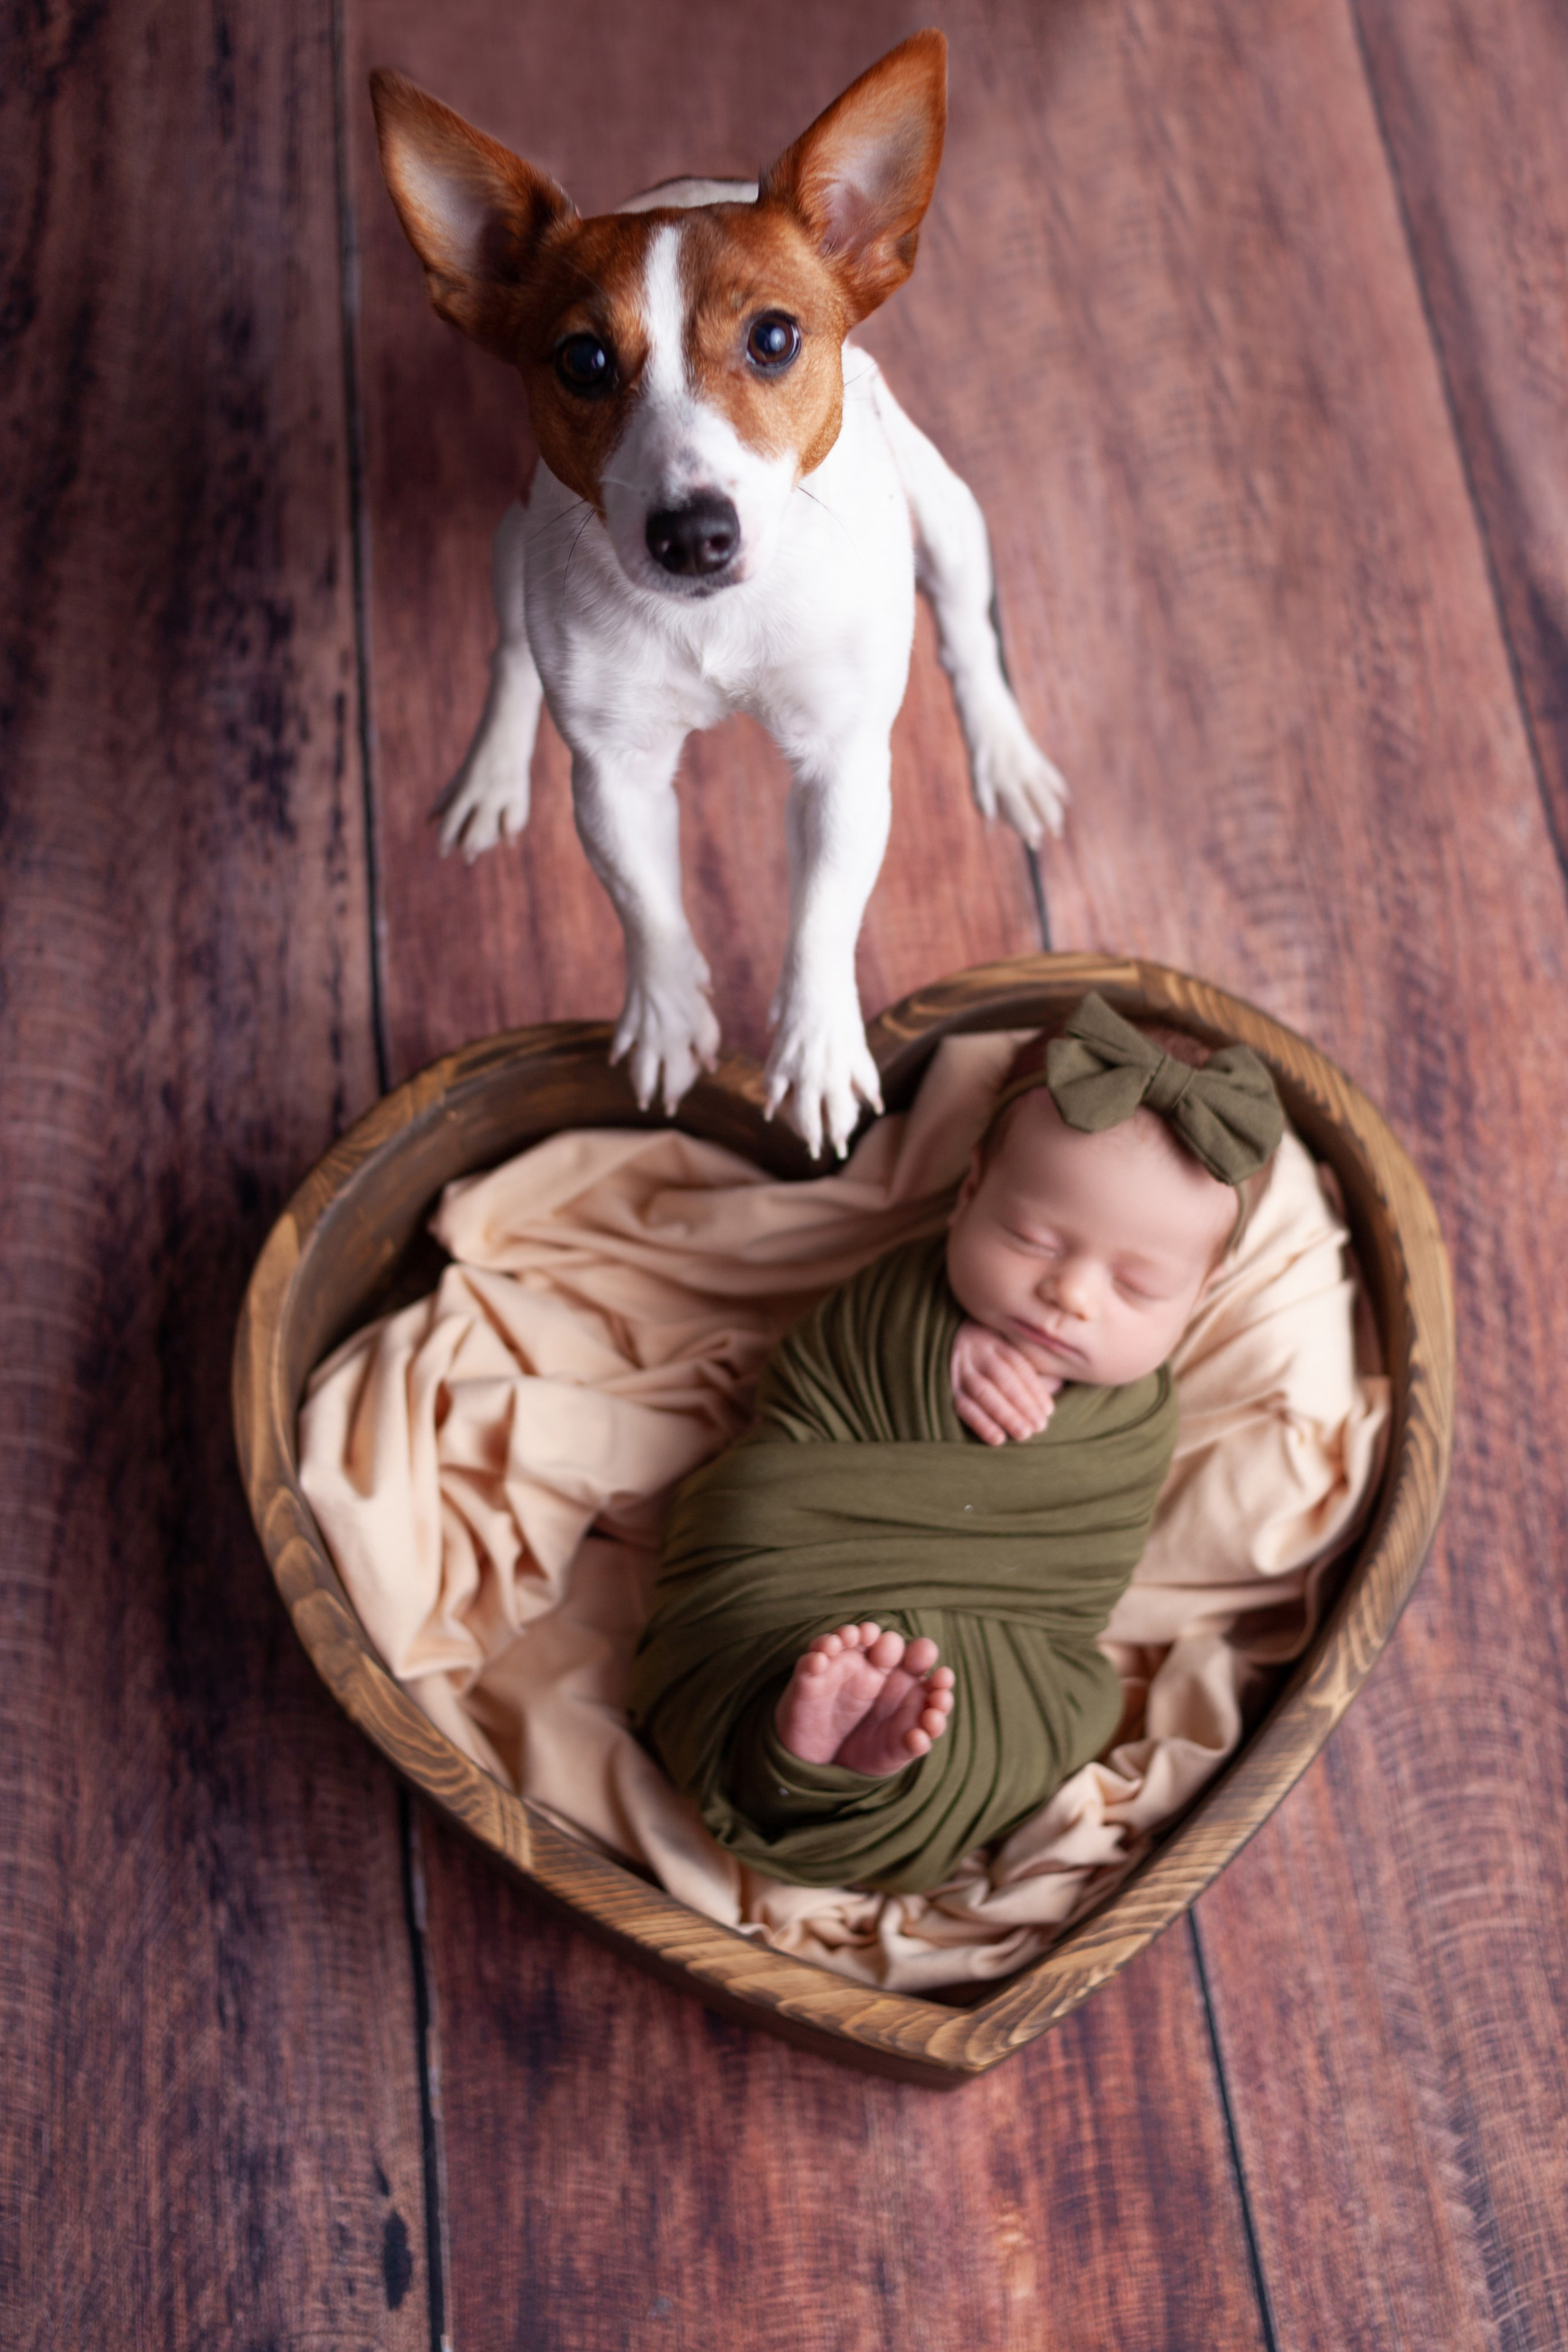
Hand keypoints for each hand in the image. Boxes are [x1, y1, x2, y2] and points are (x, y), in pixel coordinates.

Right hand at [951, 1320, 1061, 1445]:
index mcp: (995, 1340)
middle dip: (1024, 1405)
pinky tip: (998, 1439)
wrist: (937, 1340)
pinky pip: (963, 1407)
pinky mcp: (945, 1387)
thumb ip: (1024, 1366)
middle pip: (1004, 1379)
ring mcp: (959, 1369)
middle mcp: (977, 1351)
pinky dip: (981, 1424)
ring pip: (985, 1393)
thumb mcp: (1002, 1347)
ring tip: (1024, 1434)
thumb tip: (1057, 1386)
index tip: (1049, 1411)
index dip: (1036, 1390)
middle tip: (1040, 1427)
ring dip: (1007, 1416)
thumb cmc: (982, 1351)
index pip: (1019, 1366)